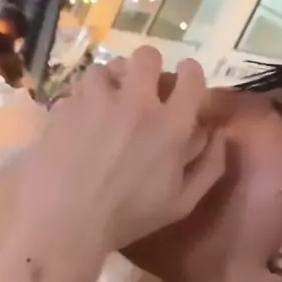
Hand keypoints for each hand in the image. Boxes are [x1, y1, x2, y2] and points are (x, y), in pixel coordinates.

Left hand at [17, 47, 225, 252]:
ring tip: (107, 105)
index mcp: (170, 125)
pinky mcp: (64, 106)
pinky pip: (78, 90)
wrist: (63, 225)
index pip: (192, 76)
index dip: (190, 75)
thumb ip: (209, 166)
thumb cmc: (128, 220)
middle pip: (148, 56)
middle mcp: (135, 102)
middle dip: (149, 69)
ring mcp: (95, 100)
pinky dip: (83, 102)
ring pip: (107, 67)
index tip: (184, 86)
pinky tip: (81, 123)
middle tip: (143, 91)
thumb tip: (218, 135)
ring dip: (112, 82)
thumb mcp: (181, 204)